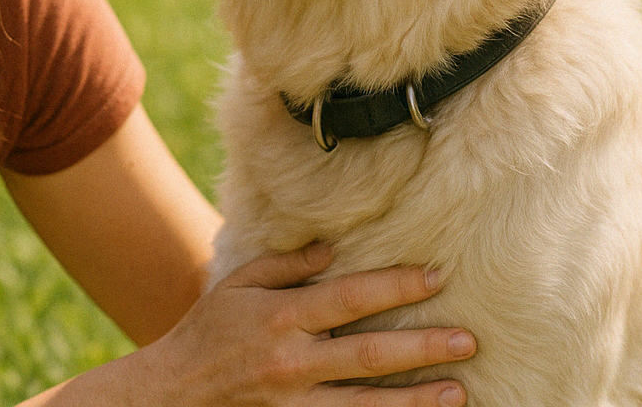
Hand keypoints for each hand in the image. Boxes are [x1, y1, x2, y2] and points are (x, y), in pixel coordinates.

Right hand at [137, 243, 472, 405]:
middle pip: (369, 354)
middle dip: (422, 347)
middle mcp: (293, 360)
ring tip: (458, 393)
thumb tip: (334, 250)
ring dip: (415, 399)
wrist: (174, 391)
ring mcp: (295, 401)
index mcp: (281, 316)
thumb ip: (287, 266)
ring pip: (366, 404)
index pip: (350, 298)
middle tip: (467, 340)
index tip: (436, 276)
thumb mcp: (239, 283)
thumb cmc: (209, 329)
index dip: (396, 286)